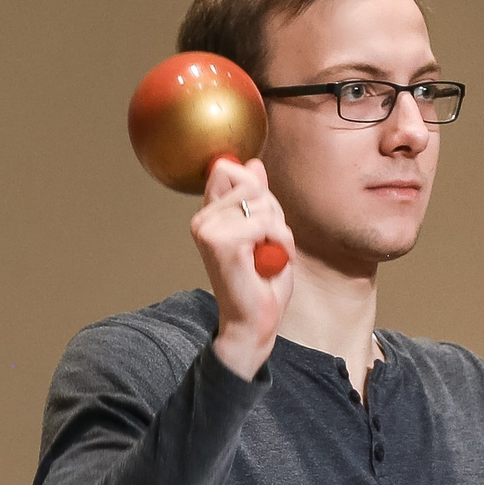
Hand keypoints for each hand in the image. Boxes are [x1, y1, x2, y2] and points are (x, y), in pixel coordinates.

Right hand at [195, 157, 294, 379]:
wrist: (253, 321)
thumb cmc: (261, 281)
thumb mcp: (266, 230)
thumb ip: (258, 198)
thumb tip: (254, 163)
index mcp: (208, 214)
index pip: (227, 168)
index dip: (255, 187)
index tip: (261, 220)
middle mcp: (202, 219)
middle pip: (251, 183)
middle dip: (273, 212)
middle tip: (268, 244)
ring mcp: (208, 230)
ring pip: (263, 203)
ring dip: (279, 230)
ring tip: (268, 255)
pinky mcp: (222, 243)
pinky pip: (267, 223)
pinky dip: (281, 242)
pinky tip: (271, 262)